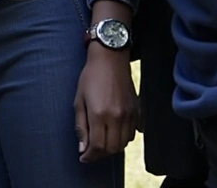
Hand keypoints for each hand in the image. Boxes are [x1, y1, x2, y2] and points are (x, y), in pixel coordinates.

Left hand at [74, 43, 138, 161]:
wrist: (110, 60)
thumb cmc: (90, 78)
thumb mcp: (79, 101)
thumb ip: (80, 126)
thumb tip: (82, 148)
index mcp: (99, 114)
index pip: (97, 146)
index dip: (90, 156)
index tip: (84, 158)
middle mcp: (117, 117)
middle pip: (112, 148)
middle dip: (100, 154)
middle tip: (91, 151)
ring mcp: (129, 115)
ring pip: (123, 143)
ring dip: (112, 147)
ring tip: (101, 141)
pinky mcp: (137, 111)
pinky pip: (133, 134)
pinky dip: (123, 138)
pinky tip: (113, 132)